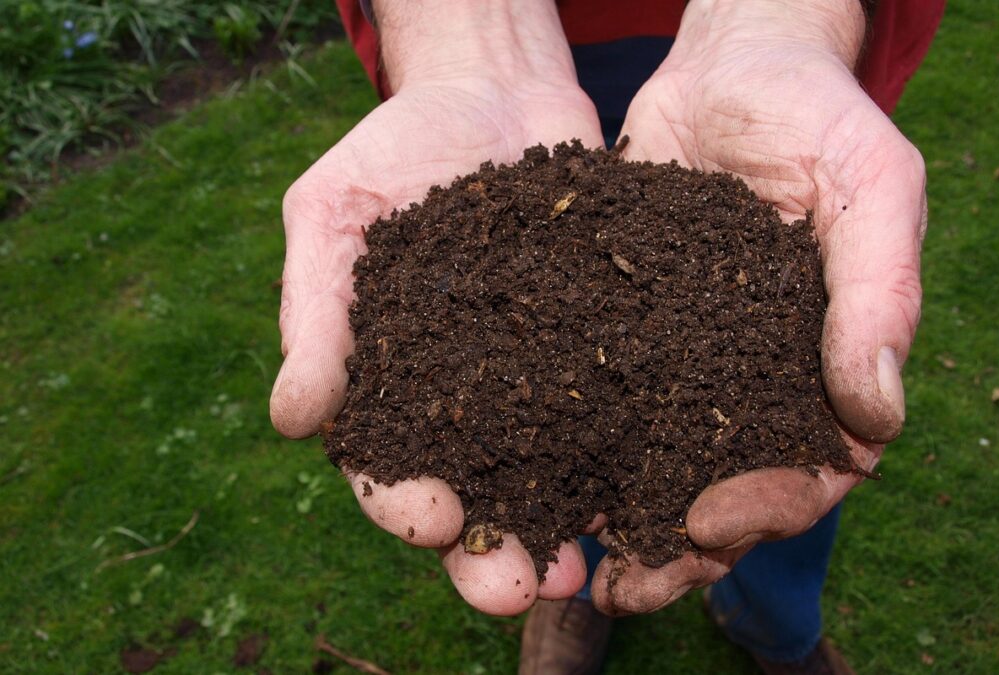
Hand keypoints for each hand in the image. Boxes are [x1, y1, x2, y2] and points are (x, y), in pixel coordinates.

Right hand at [270, 1, 604, 615]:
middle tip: (517, 588)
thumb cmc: (395, 150)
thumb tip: (291, 419)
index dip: (404, 503)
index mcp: (391, 386)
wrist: (491, 91)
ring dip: (567, 529)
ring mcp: (540, 380)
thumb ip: (315, 313)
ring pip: (552, 476)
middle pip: (476, 496)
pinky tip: (656, 489)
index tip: (432, 519)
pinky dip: (634, 457)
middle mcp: (467, 401)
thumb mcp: (334, 213)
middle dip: (492, 552)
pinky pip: (620, 412)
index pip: (387, 466)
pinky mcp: (603, 350)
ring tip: (589, 570)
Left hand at [589, 0, 926, 614]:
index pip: (810, 470)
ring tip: (564, 562)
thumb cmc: (819, 118)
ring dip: (614, 519)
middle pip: (723, 491)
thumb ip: (880, 295)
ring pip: (653, 463)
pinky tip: (524, 477)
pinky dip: (565, 445)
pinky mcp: (621, 332)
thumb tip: (878, 418)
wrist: (731, 66)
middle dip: (677, 547)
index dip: (765, 508)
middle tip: (623, 586)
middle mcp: (751, 381)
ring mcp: (684, 363)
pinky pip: (595, 401)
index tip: (707, 523)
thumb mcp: (871, 187)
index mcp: (823, 369)